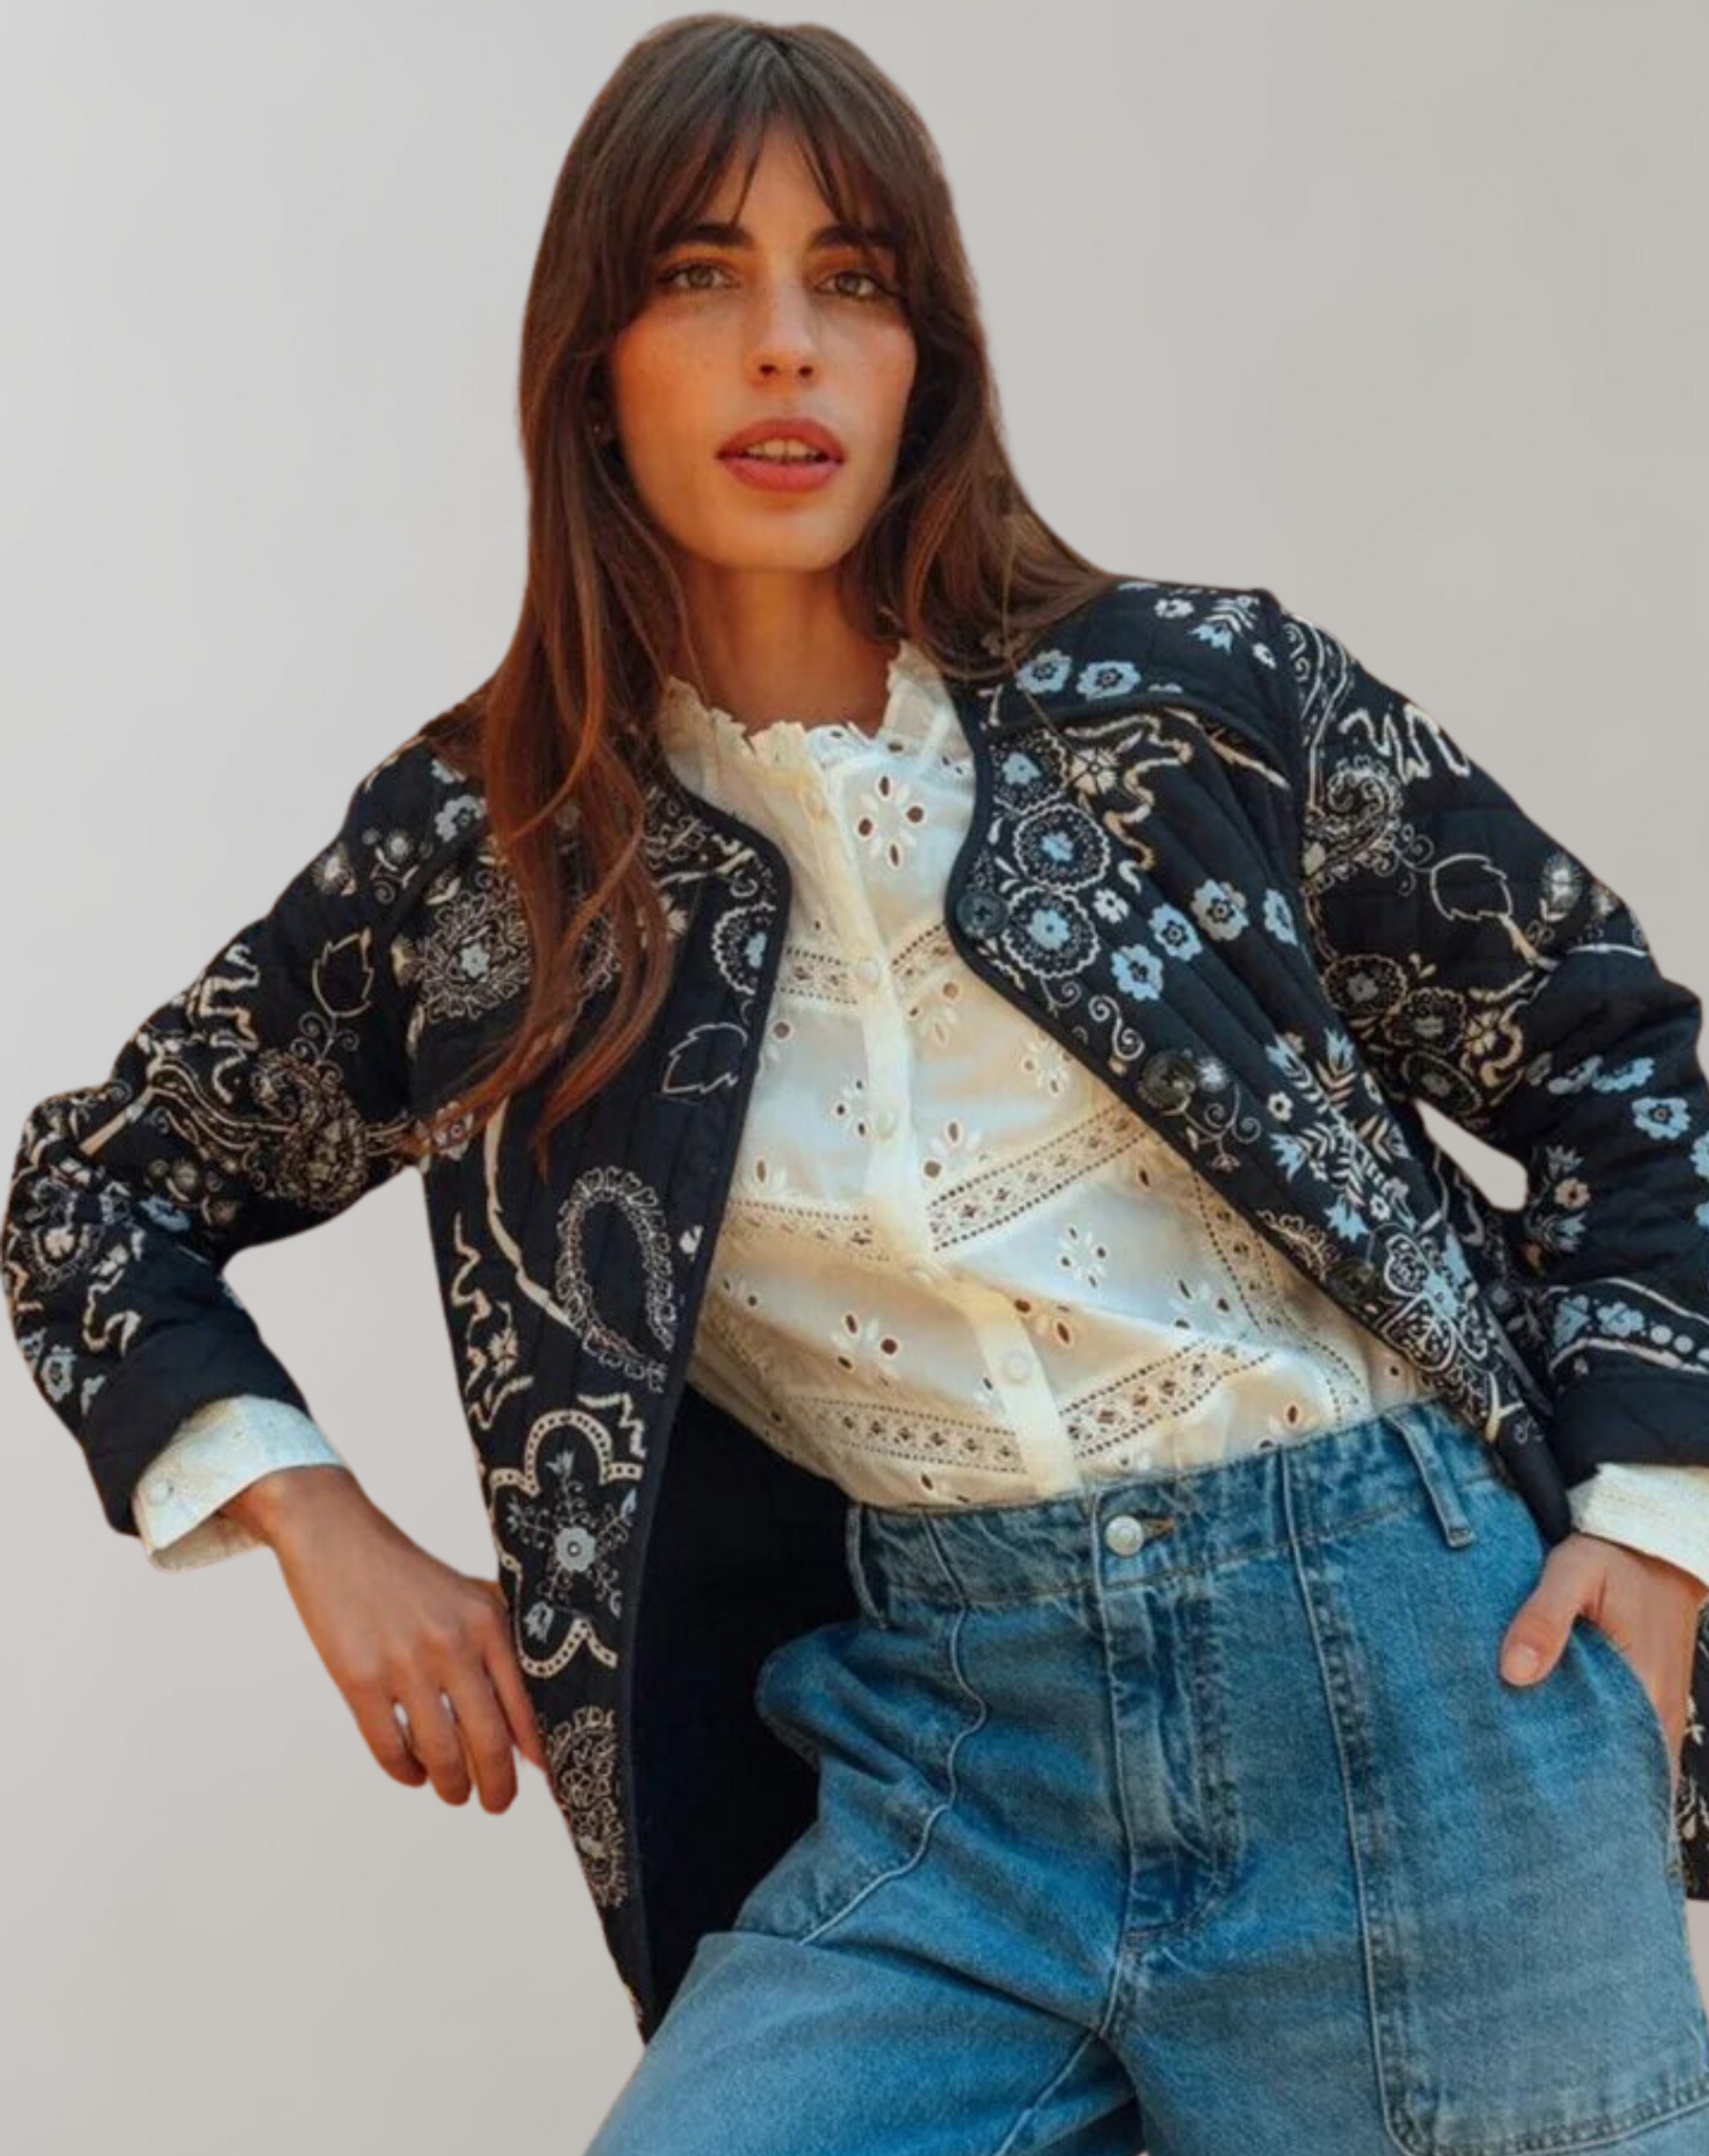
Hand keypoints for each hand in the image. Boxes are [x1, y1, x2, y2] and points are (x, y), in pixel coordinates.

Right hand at [227, 1467, 548, 1809]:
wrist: (339, 1539)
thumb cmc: (411, 1574)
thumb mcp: (471, 1594)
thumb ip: (503, 1643)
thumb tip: (529, 1721)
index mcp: (487, 1623)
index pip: (525, 1706)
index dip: (537, 1754)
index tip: (545, 1780)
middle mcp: (451, 1645)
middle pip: (487, 1742)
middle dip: (497, 1787)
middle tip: (497, 1803)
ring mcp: (403, 1665)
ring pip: (440, 1754)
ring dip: (451, 1786)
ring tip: (454, 1792)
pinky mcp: (357, 1680)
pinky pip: (389, 1749)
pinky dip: (406, 1772)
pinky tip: (414, 1773)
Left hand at [1499, 1530, 1706, 1803]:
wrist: (1652, 1543)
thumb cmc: (1611, 1557)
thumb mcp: (1572, 1572)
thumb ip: (1543, 1618)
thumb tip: (1514, 1672)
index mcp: (1645, 1690)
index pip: (1611, 1768)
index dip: (1569, 1788)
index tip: (1521, 1798)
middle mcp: (1660, 1714)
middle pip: (1615, 1774)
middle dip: (1570, 1789)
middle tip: (1511, 1796)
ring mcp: (1659, 1713)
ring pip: (1623, 1763)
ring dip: (1583, 1771)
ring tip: (1526, 1783)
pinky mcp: (1651, 1703)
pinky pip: (1628, 1744)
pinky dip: (1598, 1753)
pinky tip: (1556, 1755)